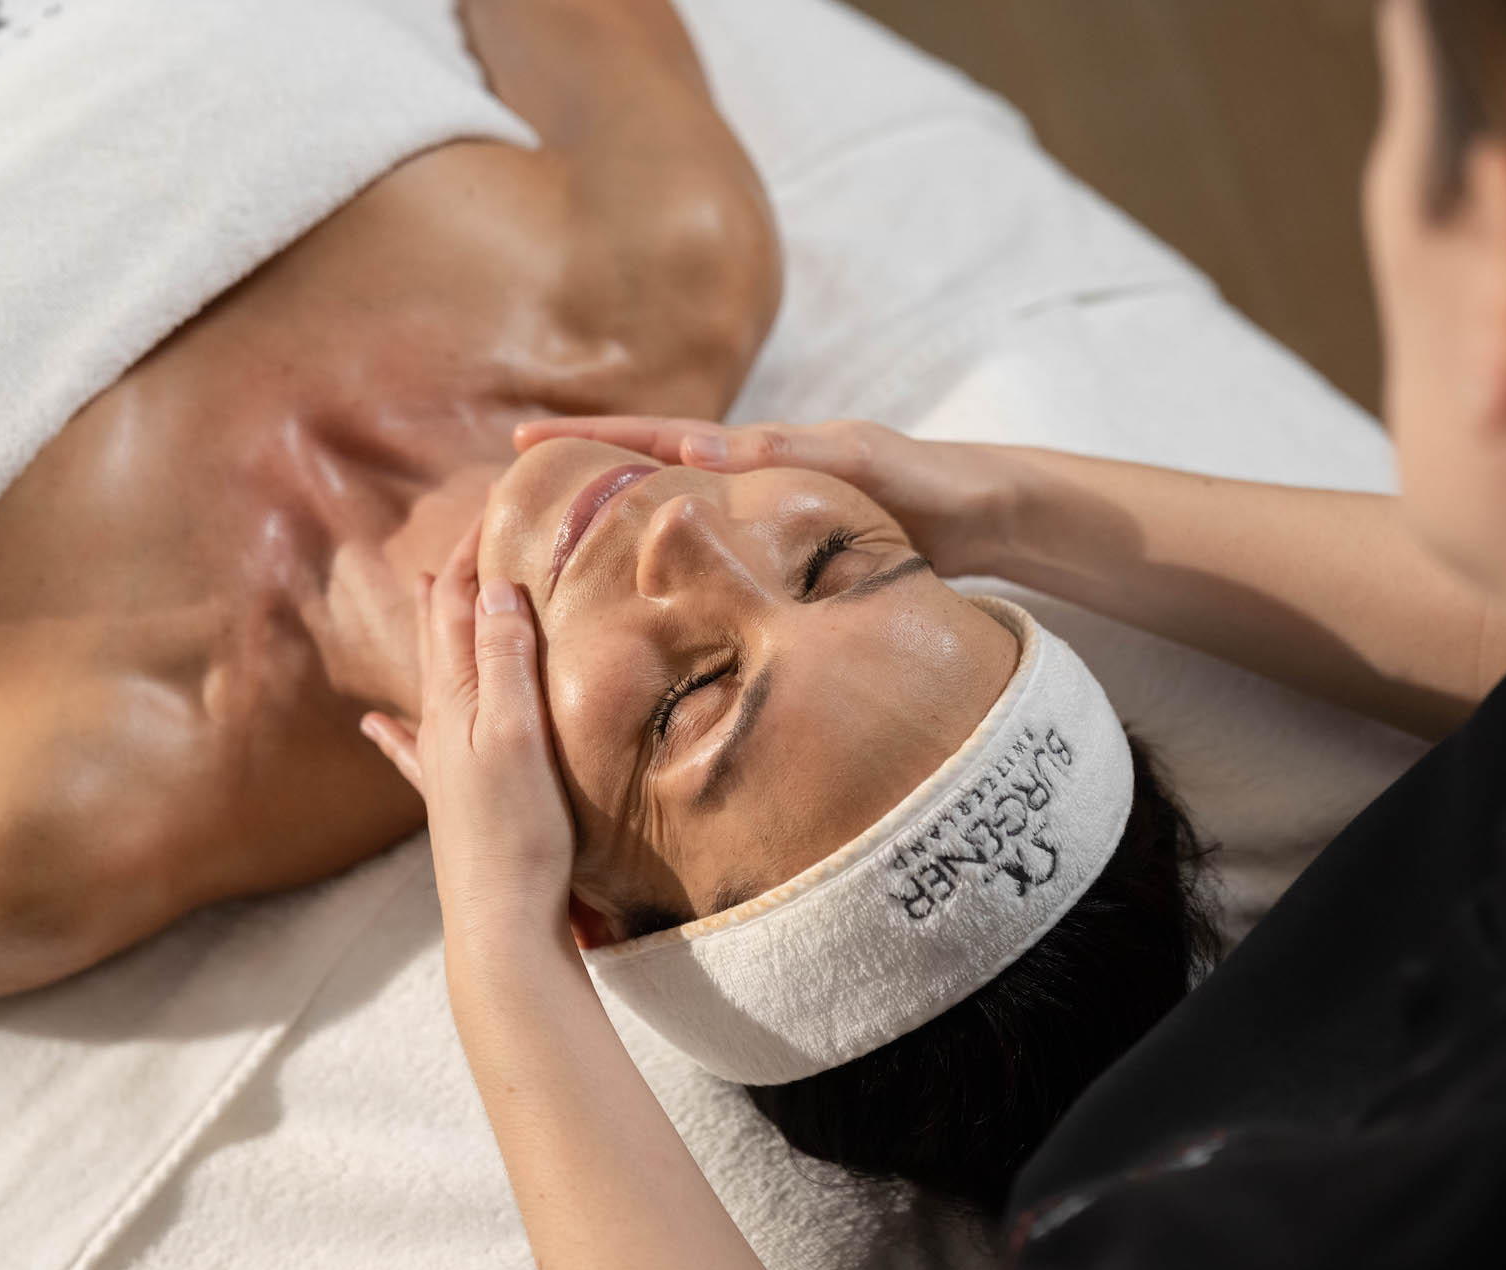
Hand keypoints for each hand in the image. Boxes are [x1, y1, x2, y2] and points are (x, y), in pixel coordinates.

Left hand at [360, 518, 576, 960]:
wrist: (500, 922)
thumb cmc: (517, 831)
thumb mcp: (519, 735)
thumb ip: (507, 662)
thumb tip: (497, 588)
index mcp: (460, 701)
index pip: (462, 608)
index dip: (475, 557)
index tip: (496, 509)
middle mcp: (442, 724)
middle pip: (443, 635)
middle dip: (456, 582)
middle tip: (472, 534)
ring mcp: (442, 763)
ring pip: (434, 679)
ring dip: (438, 633)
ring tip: (429, 592)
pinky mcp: (451, 802)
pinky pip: (415, 748)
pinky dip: (395, 726)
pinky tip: (376, 725)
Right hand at [513, 416, 1010, 576]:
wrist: (991, 514)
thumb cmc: (933, 486)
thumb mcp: (862, 464)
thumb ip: (786, 456)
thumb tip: (697, 443)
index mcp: (762, 454)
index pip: (659, 440)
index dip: (592, 443)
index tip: (524, 445)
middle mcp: (754, 480)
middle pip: (652, 474)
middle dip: (586, 480)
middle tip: (515, 501)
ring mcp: (768, 517)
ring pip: (676, 515)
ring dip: (620, 525)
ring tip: (558, 551)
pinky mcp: (790, 554)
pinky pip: (715, 551)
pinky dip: (673, 561)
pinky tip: (647, 594)